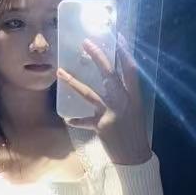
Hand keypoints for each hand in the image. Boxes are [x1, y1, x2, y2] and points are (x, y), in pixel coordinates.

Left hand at [57, 31, 152, 164]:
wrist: (135, 157)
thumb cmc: (134, 132)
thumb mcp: (134, 111)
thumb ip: (124, 96)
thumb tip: (109, 81)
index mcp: (135, 97)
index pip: (131, 70)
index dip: (125, 53)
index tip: (118, 37)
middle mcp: (124, 102)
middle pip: (110, 75)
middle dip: (98, 57)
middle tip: (86, 43)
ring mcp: (112, 113)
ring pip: (90, 94)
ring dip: (73, 82)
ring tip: (60, 73)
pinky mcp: (101, 126)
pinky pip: (85, 121)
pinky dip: (77, 120)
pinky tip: (68, 119)